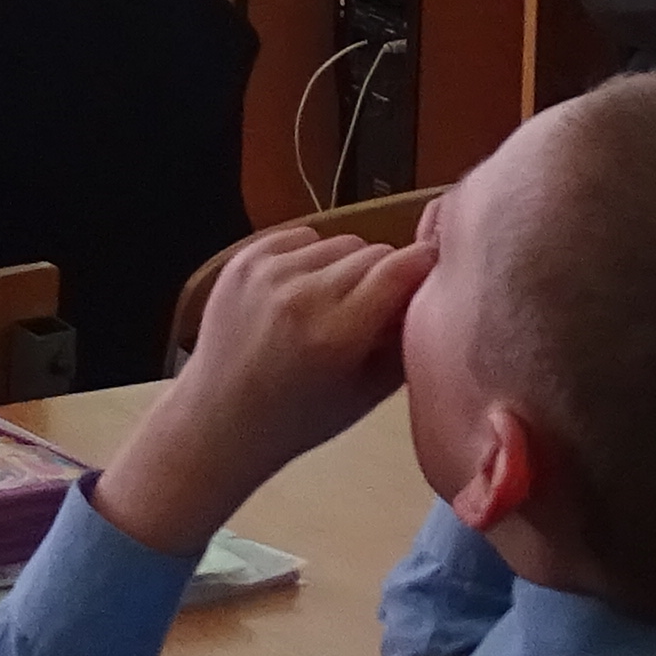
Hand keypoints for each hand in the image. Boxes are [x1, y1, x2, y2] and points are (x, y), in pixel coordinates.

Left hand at [93, 225, 436, 559]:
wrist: (220, 416)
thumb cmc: (301, 417)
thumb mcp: (367, 394)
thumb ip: (405, 342)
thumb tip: (435, 293)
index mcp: (336, 334)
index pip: (400, 270)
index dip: (424, 267)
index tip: (435, 274)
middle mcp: (301, 293)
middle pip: (374, 253)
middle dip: (386, 276)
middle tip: (376, 309)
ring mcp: (267, 271)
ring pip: (341, 243)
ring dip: (348, 267)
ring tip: (333, 305)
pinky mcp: (243, 258)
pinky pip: (303, 238)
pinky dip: (312, 259)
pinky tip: (301, 293)